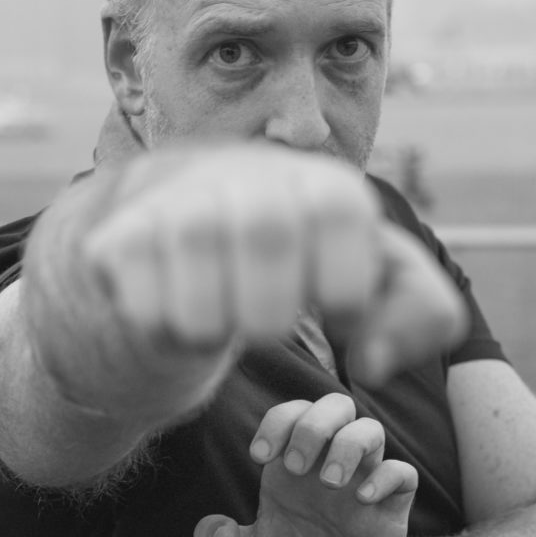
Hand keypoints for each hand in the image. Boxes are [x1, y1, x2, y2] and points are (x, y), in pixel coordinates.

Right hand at [68, 145, 466, 420]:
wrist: (171, 229)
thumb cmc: (294, 261)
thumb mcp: (368, 274)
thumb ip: (418, 310)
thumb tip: (374, 363)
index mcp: (317, 180)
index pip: (340, 211)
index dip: (345, 285)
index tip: (335, 313)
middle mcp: (244, 173)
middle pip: (266, 240)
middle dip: (270, 312)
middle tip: (267, 322)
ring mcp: (174, 200)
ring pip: (201, 290)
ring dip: (215, 324)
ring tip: (222, 311)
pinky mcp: (118, 237)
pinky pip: (148, 310)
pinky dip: (166, 326)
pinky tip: (176, 301)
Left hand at [193, 394, 418, 536]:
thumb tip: (209, 531)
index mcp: (295, 467)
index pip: (292, 414)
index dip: (276, 421)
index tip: (259, 456)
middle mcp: (330, 465)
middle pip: (335, 406)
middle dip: (313, 425)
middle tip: (295, 466)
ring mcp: (364, 482)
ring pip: (371, 430)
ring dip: (348, 445)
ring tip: (329, 482)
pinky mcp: (393, 508)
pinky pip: (403, 474)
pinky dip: (386, 477)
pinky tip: (363, 501)